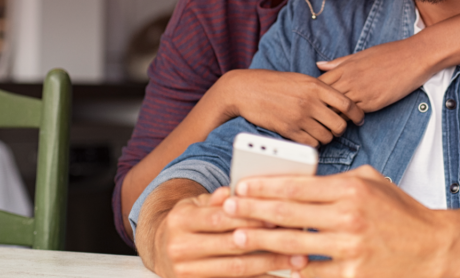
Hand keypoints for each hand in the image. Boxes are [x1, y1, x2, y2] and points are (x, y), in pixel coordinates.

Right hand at [150, 186, 307, 277]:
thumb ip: (218, 198)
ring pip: (236, 269)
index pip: (220, 218)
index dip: (250, 217)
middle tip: (296, 238)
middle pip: (231, 245)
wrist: (162, 250)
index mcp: (181, 220)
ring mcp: (186, 272)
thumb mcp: (197, 204)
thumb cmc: (189, 222)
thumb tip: (236, 191)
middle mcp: (179, 247)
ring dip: (270, 265)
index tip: (278, 216)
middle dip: (267, 242)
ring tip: (297, 260)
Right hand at [207, 69, 364, 146]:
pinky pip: (311, 144)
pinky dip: (313, 142)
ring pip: (327, 137)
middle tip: (334, 126)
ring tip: (319, 130)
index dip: (357, 114)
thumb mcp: (301, 79)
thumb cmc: (275, 83)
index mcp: (316, 86)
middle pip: (340, 124)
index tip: (359, 119)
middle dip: (340, 128)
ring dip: (326, 136)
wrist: (247, 90)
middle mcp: (310, 102)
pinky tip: (308, 136)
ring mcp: (299, 118)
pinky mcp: (289, 131)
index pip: (347, 103)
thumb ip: (321, 89)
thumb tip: (340, 101)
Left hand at [222, 165, 459, 277]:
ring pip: (293, 245)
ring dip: (262, 241)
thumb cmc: (403, 213)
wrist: (436, 250)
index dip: (264, 186)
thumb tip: (300, 181)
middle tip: (228, 209)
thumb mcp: (373, 182)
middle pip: (288, 214)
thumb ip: (337, 180)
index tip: (241, 186)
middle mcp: (349, 217)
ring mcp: (351, 249)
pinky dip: (291, 269)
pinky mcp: (353, 276)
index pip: (297, 186)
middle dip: (253, 211)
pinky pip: (313, 274)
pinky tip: (272, 265)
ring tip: (240, 236)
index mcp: (352, 189)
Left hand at [317, 37, 439, 112]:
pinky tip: (349, 120)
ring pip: (337, 110)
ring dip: (333, 116)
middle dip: (319, 108)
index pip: (319, 84)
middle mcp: (350, 80)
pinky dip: (349, 118)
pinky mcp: (373, 103)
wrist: (414, 57)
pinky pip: (354, 114)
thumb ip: (339, 62)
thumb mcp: (361, 55)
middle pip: (324, 99)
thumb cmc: (389, 54)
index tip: (313, 100)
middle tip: (316, 116)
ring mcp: (361, 92)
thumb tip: (319, 65)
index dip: (314, 94)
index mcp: (345, 67)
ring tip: (330, 122)